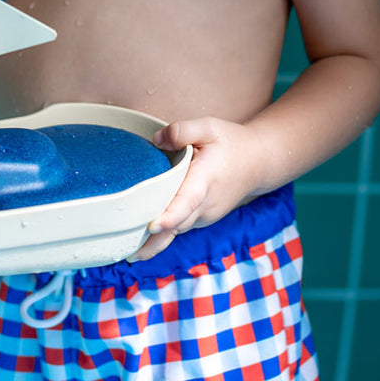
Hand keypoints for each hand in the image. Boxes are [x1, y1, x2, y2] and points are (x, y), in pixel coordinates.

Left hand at [130, 118, 259, 260]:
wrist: (258, 163)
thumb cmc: (231, 143)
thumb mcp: (209, 127)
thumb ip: (182, 131)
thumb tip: (155, 140)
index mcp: (206, 180)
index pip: (187, 202)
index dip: (170, 216)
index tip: (152, 226)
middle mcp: (205, 204)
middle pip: (175, 226)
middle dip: (150, 241)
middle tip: (120, 252)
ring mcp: (204, 216)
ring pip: (175, 232)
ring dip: (152, 243)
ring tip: (123, 253)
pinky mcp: (200, 219)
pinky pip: (177, 229)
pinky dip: (160, 236)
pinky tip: (138, 243)